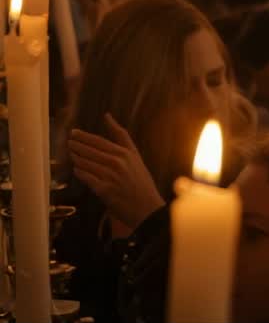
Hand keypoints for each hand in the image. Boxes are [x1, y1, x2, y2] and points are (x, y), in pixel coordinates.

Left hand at [69, 114, 164, 233]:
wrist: (146, 206)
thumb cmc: (141, 181)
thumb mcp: (135, 156)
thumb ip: (121, 137)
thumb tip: (107, 116)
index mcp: (125, 153)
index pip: (99, 141)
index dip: (84, 136)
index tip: (74, 132)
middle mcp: (117, 163)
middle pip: (90, 150)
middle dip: (76, 145)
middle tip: (68, 141)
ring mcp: (110, 176)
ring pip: (85, 163)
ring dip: (75, 157)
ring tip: (70, 153)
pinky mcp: (103, 189)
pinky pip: (86, 177)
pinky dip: (79, 172)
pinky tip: (76, 169)